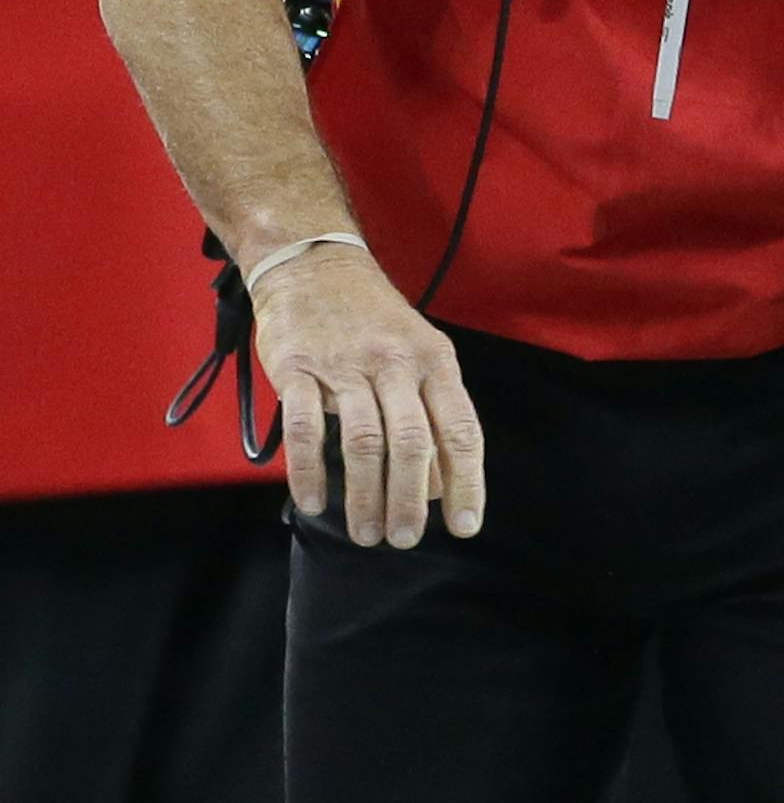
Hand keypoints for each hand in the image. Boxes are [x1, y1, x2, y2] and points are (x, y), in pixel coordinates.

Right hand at [251, 244, 484, 548]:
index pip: (460, 429)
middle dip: (410, 501)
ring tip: (366, 535)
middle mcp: (395, 362)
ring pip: (363, 441)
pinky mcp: (298, 366)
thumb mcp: (420, 353)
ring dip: (366, 496)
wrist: (314, 262)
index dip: (466, 483)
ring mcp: (345, 364)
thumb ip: (432, 414)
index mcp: (434, 359)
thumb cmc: (374, 320)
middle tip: (403, 540)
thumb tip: (438, 487)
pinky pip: (304, 427)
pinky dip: (309, 471)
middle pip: (412, 442)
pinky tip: (315, 503)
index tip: (464, 526)